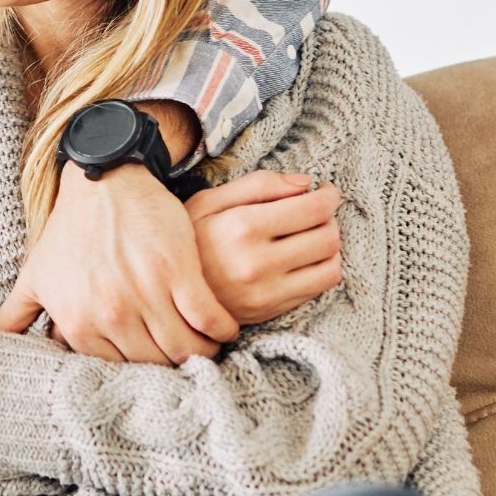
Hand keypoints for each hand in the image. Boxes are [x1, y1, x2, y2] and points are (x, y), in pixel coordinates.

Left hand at [0, 162, 233, 365]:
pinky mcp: (179, 271)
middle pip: (156, 367)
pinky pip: (210, 319)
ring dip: (202, 354)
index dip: (139, 373)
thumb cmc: (68, 230)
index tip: (153, 365)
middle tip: (185, 359)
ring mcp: (147, 293)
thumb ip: (16, 315)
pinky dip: (221, 330)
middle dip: (173, 368)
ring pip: (187, 350)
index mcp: (77, 322)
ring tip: (205, 347)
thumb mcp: (35, 274)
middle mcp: (111, 314)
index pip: (119, 373)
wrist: (102, 180)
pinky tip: (222, 327)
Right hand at [185, 171, 343, 324]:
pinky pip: (317, 289)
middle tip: (318, 213)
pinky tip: (303, 259)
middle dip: (331, 220)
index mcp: (241, 227)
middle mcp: (257, 263)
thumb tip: (306, 183)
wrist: (165, 290)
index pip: (313, 209)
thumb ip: (258, 185)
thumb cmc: (187, 239)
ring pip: (331, 267)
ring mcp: (265, 293)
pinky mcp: (270, 312)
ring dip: (331, 248)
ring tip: (313, 236)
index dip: (329, 196)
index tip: (326, 192)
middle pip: (328, 237)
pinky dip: (320, 270)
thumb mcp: (209, 200)